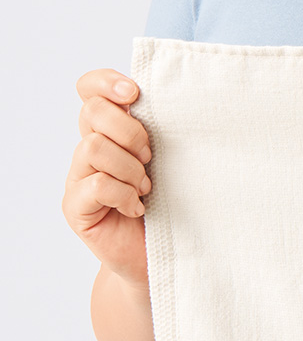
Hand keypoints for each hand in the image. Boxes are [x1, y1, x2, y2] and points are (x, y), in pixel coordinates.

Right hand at [62, 68, 153, 288]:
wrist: (159, 258)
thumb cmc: (171, 207)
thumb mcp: (173, 163)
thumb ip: (166, 133)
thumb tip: (189, 102)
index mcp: (111, 130)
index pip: (90, 89)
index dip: (106, 82)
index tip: (135, 94)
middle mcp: (89, 148)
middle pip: (93, 112)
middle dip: (131, 133)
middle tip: (151, 160)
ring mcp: (78, 177)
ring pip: (94, 147)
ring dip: (130, 169)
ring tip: (147, 190)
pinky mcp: (75, 207)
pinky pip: (95, 184)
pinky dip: (124, 195)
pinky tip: (138, 209)